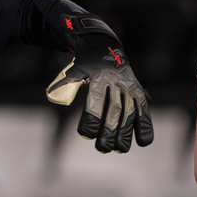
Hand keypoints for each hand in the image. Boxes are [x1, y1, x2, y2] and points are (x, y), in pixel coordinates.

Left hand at [45, 34, 155, 152]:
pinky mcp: (138, 93)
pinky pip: (143, 110)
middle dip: (109, 132)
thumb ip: (65, 84)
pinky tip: (143, 141)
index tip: (86, 134)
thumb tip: (51, 96)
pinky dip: (145, 126)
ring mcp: (129, 88)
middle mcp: (116, 83)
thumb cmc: (86, 64)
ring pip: (129, 113)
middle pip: (114, 111)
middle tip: (103, 148)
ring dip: (126, 133)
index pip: (95, 102)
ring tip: (120, 149)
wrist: (105, 47)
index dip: (91, 120)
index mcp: (98, 77)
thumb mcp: (74, 69)